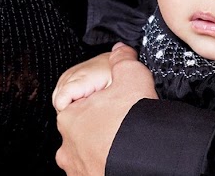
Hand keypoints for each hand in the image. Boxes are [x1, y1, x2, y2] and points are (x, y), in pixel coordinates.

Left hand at [55, 42, 156, 175]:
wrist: (146, 159)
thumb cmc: (133, 120)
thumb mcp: (131, 75)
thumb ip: (122, 60)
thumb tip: (120, 50)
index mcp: (69, 118)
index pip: (76, 105)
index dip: (97, 102)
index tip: (113, 104)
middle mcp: (68, 148)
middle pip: (81, 131)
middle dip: (97, 127)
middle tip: (120, 124)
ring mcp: (78, 170)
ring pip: (86, 155)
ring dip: (100, 149)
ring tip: (122, 144)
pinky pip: (95, 170)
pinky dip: (105, 165)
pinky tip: (120, 160)